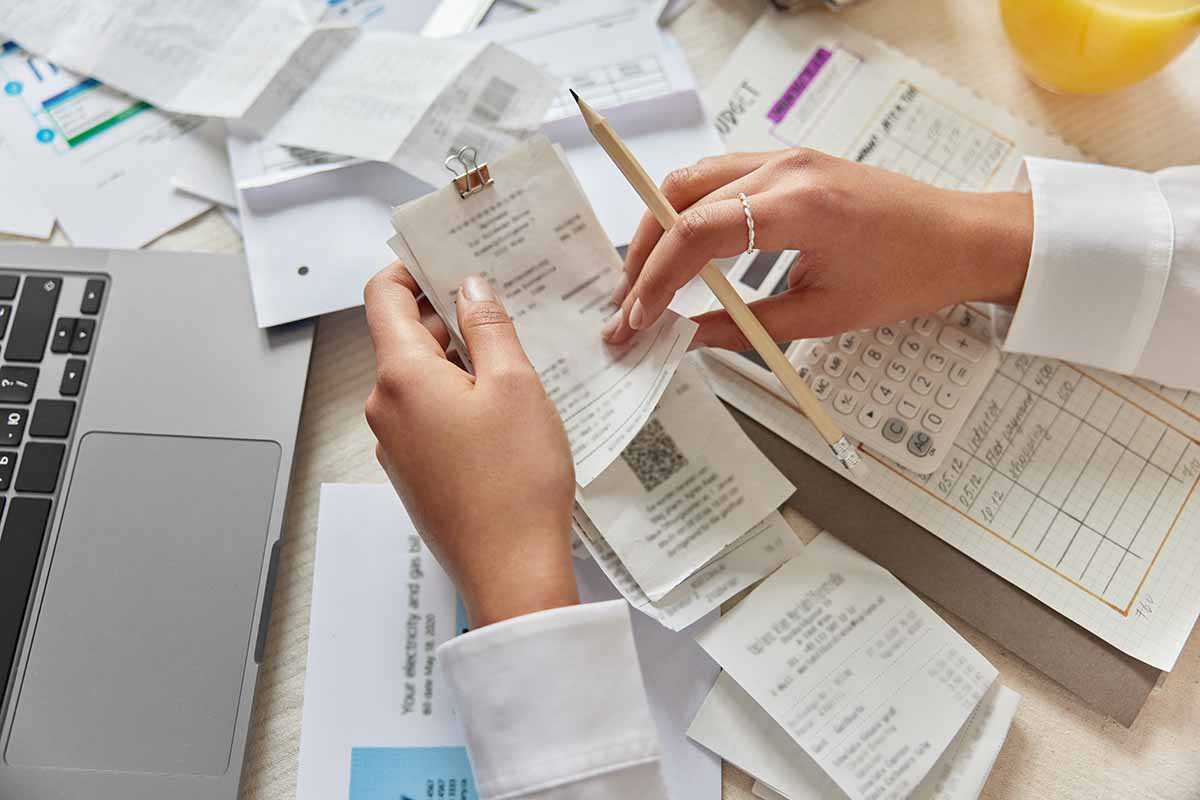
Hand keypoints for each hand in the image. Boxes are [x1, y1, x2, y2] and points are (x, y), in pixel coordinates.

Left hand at [365, 261, 578, 628]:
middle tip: (500, 305)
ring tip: (513, 361)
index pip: (382, 298)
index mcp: (400, 377)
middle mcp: (385, 408)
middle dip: (447, 316)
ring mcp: (395, 445)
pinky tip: (502, 411)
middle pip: (404, 338)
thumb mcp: (515, 385)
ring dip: (458, 361)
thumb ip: (488, 326)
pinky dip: (456, 398)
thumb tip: (470, 286)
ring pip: (419, 380)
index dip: (410, 269)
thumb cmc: (516, 481)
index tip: (444, 258)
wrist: (511, 570)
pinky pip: (427, 417)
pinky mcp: (414, 473)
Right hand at [601, 149, 1032, 348]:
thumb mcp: (825, 315)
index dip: (656, 278)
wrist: (962, 237)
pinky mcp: (790, 163)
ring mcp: (786, 159)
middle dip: (644, 251)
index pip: (697, 233)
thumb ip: (747, 326)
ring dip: (661, 226)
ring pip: (693, 179)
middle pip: (681, 197)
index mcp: (799, 207)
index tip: (638, 317)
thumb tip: (688, 337)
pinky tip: (684, 249)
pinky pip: (720, 177)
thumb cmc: (909, 275)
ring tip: (646, 277)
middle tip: (629, 301)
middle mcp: (785, 170)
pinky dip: (690, 210)